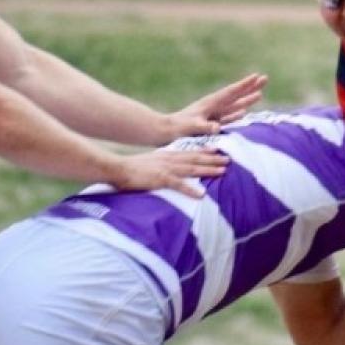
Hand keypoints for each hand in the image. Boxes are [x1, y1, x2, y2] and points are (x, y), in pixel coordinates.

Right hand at [109, 148, 228, 197]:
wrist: (116, 168)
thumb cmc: (130, 168)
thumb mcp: (149, 162)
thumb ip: (162, 165)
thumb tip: (169, 170)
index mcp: (167, 155)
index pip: (190, 151)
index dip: (205, 150)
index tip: (218, 149)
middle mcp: (169, 159)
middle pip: (195, 158)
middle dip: (213, 159)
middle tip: (228, 160)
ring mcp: (166, 169)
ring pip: (192, 168)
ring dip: (208, 169)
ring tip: (222, 171)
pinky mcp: (160, 179)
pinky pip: (179, 185)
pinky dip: (191, 190)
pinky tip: (201, 195)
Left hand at [165, 73, 267, 139]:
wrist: (164, 132)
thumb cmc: (177, 129)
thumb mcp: (191, 127)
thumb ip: (203, 126)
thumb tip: (217, 127)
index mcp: (211, 103)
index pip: (232, 92)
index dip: (245, 85)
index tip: (258, 76)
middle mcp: (213, 106)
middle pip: (236, 94)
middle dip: (250, 87)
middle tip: (265, 78)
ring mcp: (212, 114)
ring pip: (234, 104)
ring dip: (247, 99)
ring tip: (260, 94)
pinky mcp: (210, 122)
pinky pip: (228, 116)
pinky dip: (237, 113)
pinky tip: (243, 112)